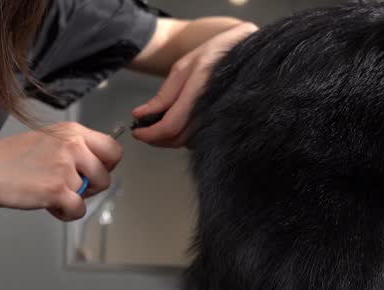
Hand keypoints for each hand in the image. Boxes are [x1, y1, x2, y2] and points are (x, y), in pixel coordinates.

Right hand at [0, 122, 122, 220]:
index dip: (107, 165)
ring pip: (90, 194)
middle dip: (92, 187)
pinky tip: (49, 205)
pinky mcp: (57, 189)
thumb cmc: (11, 160)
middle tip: (70, 187)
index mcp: (72, 131)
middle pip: (107, 175)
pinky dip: (65, 214)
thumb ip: (75, 148)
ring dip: (73, 200)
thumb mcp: (48, 140)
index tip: (92, 172)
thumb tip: (101, 165)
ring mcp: (65, 167)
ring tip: (49, 193)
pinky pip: (79, 210)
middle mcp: (72, 145)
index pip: (113, 149)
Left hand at [131, 21, 258, 147]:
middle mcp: (212, 108)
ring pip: (188, 143)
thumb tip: (139, 115)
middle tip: (143, 131)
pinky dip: (184, 136)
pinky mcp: (225, 124)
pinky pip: (199, 138)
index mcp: (199, 88)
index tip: (137, 132)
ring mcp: (221, 118)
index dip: (150, 134)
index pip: (171, 125)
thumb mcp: (183, 68)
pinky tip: (177, 125)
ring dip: (169, 139)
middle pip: (178, 139)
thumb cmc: (214, 55)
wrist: (246, 53)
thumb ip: (163, 96)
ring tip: (158, 126)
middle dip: (156, 139)